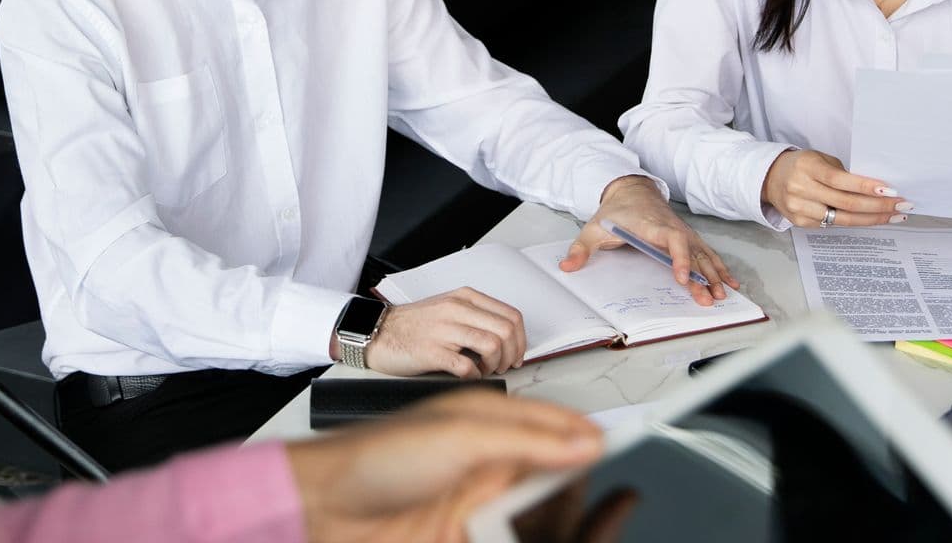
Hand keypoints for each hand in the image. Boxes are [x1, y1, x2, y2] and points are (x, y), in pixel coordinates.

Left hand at [284, 389, 603, 542]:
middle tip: (608, 503)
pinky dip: (524, 537)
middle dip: (577, 488)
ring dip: (553, 520)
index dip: (589, 437)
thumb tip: (583, 440)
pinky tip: (533, 536)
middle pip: (554, 474)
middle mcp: (487, 460)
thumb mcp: (458, 437)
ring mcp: (477, 501)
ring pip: (536, 513)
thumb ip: (525, 439)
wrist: (324, 507)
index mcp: (488, 420)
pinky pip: (509, 538)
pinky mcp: (465, 534)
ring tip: (577, 526)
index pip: (555, 426)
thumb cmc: (373, 458)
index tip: (627, 448)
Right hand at [363, 288, 527, 375]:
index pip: (512, 315)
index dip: (521, 340)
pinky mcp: (431, 351)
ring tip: (487, 370)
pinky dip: (475, 376)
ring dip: (496, 365)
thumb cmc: (413, 325)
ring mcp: (444, 330)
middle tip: (505, 366)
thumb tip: (508, 339)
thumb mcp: (449, 308)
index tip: (517, 354)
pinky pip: (467, 366)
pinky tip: (469, 376)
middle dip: (513, 355)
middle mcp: (456, 310)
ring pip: (492, 345)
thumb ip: (476, 316)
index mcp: (464, 298)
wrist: (377, 332)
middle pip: (507, 331)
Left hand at [560, 175, 739, 305]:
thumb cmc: (614, 211)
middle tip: (708, 299)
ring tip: (722, 295)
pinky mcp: (687, 237)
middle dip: (702, 276)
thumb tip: (566, 266)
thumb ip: (581, 248)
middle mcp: (671, 228)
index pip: (671, 239)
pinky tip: (729, 282)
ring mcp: (682, 232)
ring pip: (703, 254)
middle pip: (692, 252)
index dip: (679, 257)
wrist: (631, 190)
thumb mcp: (593, 228)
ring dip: (714, 274)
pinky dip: (719, 267)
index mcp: (651, 225)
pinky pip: (706, 252)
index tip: (682, 278)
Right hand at [761, 149, 907, 229]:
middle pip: (846, 203)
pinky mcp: (800, 223)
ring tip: (895, 216)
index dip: (867, 187)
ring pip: (843, 219)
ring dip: (873, 219)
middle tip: (902, 205)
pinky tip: (872, 219)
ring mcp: (800, 208)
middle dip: (879, 206)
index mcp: (807, 167)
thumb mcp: (819, 159)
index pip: (841, 180)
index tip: (891, 191)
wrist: (769, 178)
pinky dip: (856, 222)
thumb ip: (842, 173)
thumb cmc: (801, 165)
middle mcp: (801, 189)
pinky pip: (834, 225)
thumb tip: (875, 188)